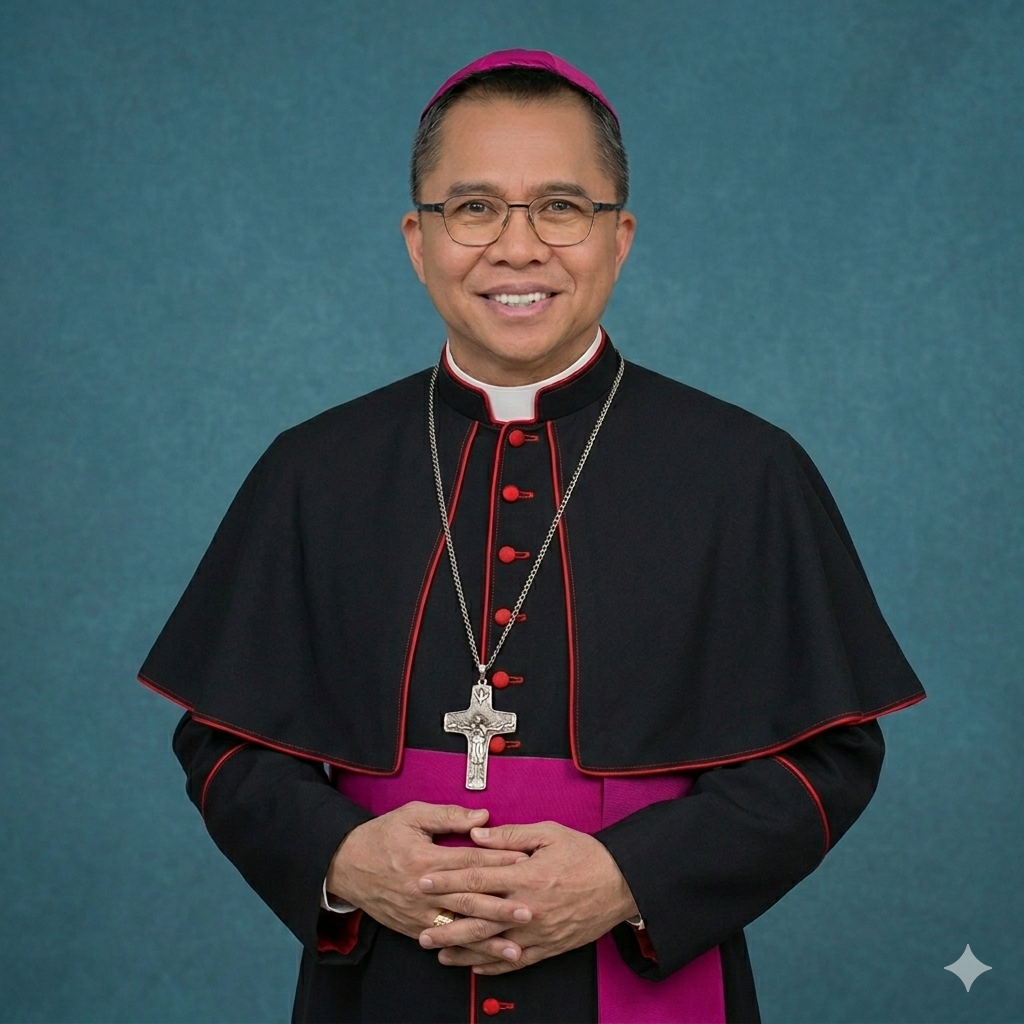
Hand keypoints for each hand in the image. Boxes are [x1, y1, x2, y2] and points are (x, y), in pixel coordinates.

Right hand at [326, 802, 532, 963]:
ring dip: (488, 937)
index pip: (470, 861)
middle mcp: (423, 891)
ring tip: (515, 945)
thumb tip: (482, 817)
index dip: (498, 861)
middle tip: (528, 909)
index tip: (524, 862)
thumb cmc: (381, 836)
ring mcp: (418, 913)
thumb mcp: (412, 816)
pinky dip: (465, 948)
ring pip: (458, 927)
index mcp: (425, 860)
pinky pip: (443, 940)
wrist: (346, 865)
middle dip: (500, 906)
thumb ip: (448, 816)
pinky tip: (484, 954)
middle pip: (468, 899)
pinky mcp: (413, 927)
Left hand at [416, 821, 638, 973]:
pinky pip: (515, 961)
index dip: (447, 880)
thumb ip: (511, 834)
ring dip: (461, 948)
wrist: (622, 883)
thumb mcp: (549, 833)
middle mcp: (527, 907)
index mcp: (525, 875)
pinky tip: (472, 966)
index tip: (423, 881)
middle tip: (419, 924)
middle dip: (445, 920)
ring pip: (492, 944)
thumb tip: (477, 835)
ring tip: (437, 950)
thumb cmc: (586, 854)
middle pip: (477, 916)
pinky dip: (492, 964)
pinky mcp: (548, 947)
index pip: (476, 878)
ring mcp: (537, 931)